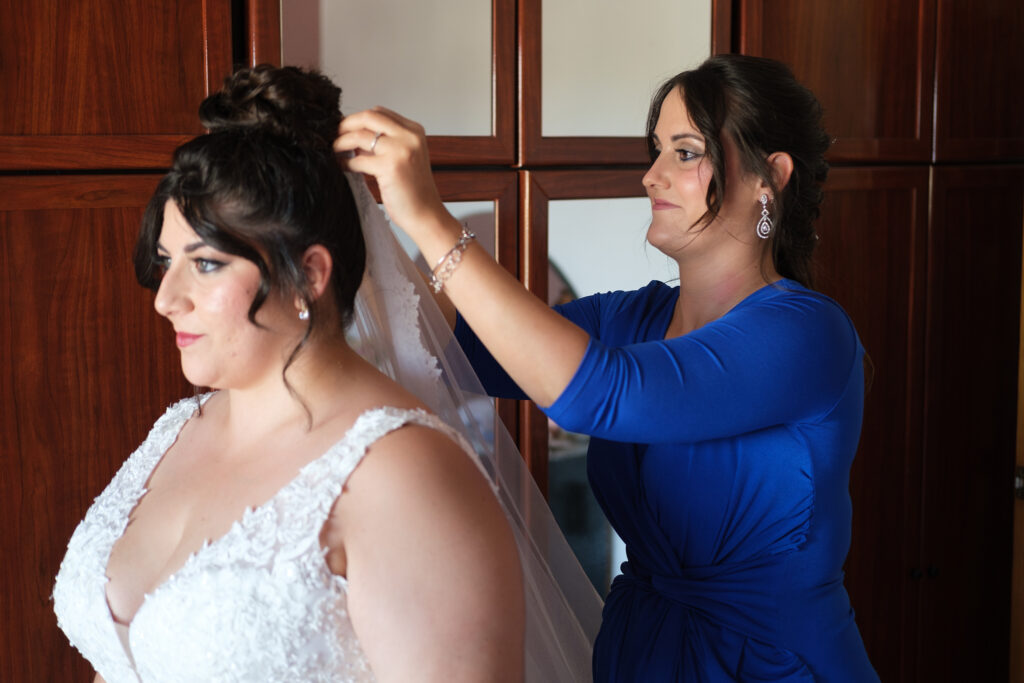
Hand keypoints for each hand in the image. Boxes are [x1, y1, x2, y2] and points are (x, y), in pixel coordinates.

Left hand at [335, 107, 453, 240]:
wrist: (425, 214)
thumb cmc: (413, 190)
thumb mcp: (402, 158)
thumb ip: (382, 143)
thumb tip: (353, 134)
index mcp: (414, 131)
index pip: (380, 112)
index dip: (358, 118)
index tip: (345, 128)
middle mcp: (409, 136)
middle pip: (369, 117)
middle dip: (346, 124)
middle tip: (334, 135)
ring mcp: (400, 150)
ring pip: (360, 135)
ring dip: (342, 142)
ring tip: (334, 151)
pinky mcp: (390, 167)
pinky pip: (358, 160)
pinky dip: (346, 163)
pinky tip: (343, 167)